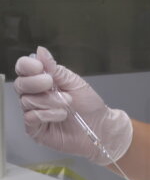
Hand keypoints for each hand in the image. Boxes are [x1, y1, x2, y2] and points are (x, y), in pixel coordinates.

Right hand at [14, 46, 132, 164]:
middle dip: (37, 83)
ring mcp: (33, 112)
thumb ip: (55, 69)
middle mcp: (35, 95)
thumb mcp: (74, 82)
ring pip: (27, 101)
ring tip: (67, 104)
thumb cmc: (89, 104)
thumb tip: (40, 51)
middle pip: (20, 84)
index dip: (27, 66)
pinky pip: (31, 117)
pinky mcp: (35, 128)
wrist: (99, 126)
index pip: (24, 69)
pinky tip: (61, 115)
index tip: (39, 67)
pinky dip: (48, 114)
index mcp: (43, 81)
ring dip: (50, 100)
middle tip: (53, 85)